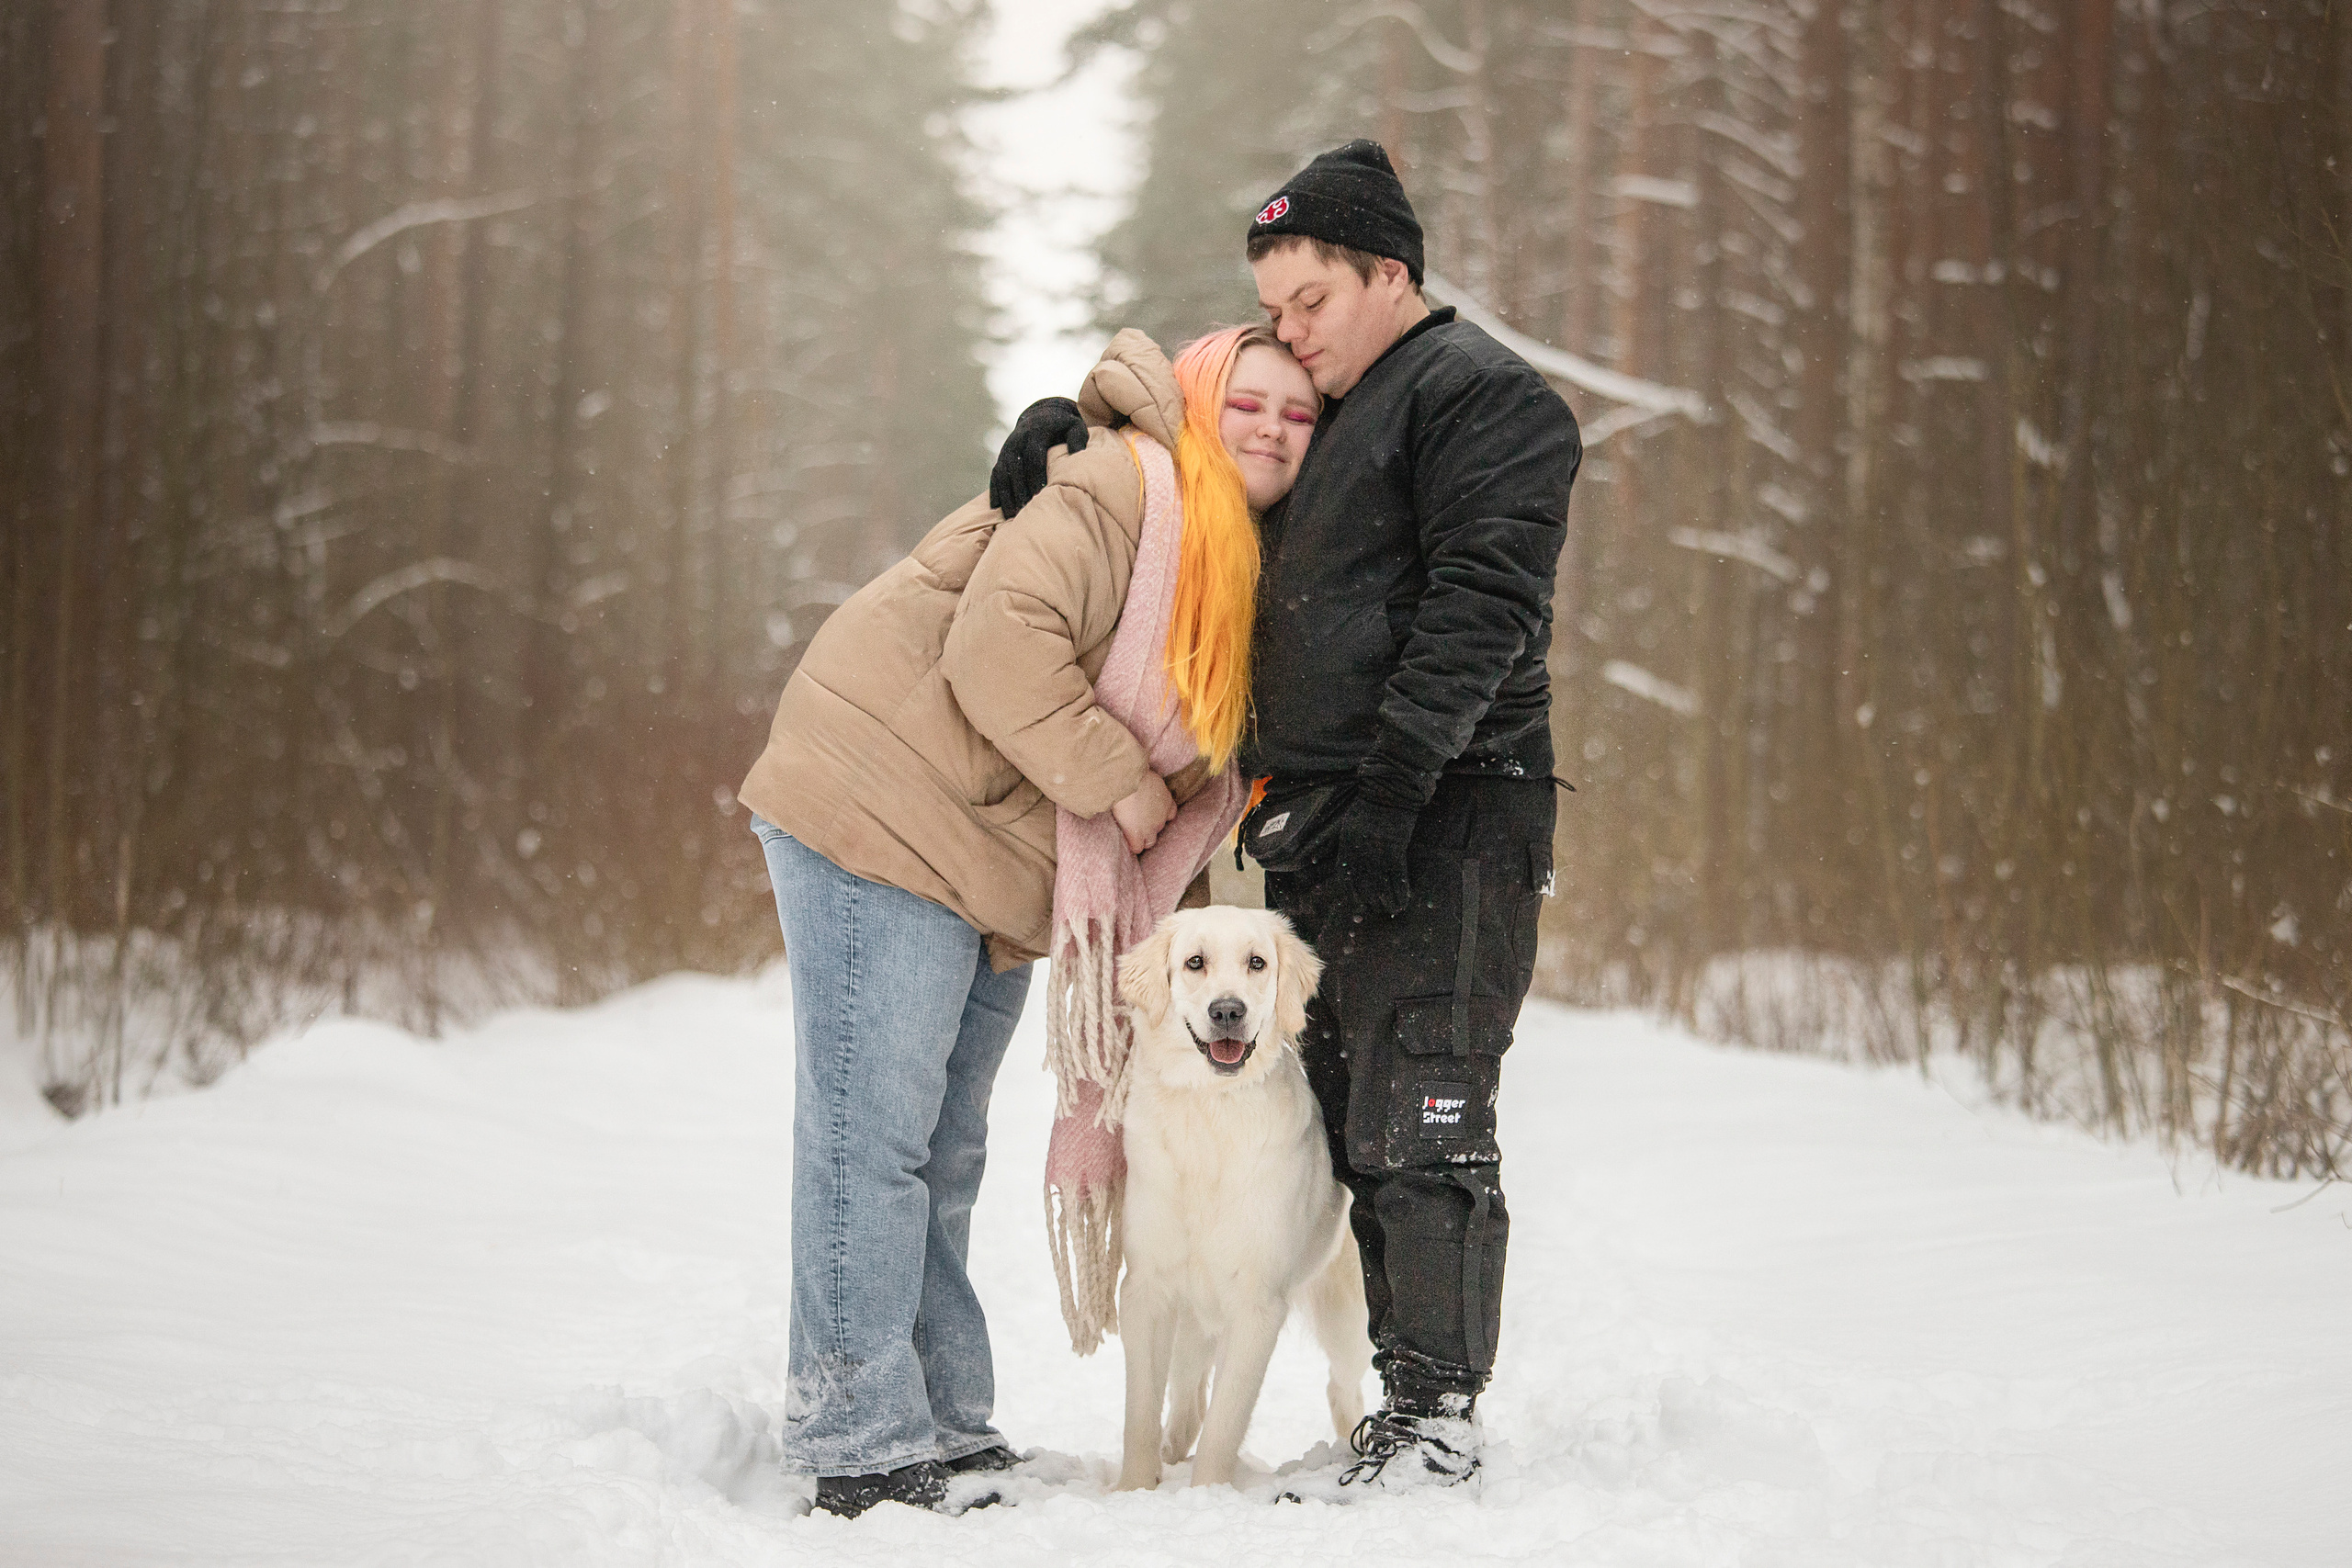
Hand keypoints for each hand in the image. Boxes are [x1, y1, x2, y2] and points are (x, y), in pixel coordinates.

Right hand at [989, 397, 1089, 516]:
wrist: (1043, 413)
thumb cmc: (1064, 426)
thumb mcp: (1074, 426)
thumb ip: (1077, 438)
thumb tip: (1077, 453)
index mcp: (1036, 432)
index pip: (1033, 456)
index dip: (1035, 476)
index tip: (1038, 494)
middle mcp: (1018, 439)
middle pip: (1015, 467)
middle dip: (1018, 489)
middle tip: (1023, 511)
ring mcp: (1007, 448)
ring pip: (1002, 472)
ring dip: (1005, 494)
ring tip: (1010, 515)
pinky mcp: (1002, 455)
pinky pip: (995, 474)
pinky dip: (995, 489)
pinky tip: (995, 507)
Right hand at [1111, 773, 1176, 854]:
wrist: (1126, 781)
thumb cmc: (1134, 773)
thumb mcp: (1148, 776)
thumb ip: (1150, 785)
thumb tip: (1142, 782)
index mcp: (1167, 800)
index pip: (1169, 814)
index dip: (1159, 814)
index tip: (1149, 812)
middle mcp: (1162, 817)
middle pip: (1159, 828)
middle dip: (1150, 827)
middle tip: (1137, 821)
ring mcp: (1151, 828)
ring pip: (1150, 842)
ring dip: (1142, 838)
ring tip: (1130, 833)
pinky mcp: (1137, 835)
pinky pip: (1137, 848)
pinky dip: (1132, 845)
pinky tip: (1125, 839)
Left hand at [1335, 796, 1417, 916]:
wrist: (1389, 791)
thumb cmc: (1370, 806)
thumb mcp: (1350, 825)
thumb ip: (1348, 844)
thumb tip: (1348, 862)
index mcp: (1347, 847)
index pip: (1346, 879)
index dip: (1352, 895)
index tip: (1359, 904)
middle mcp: (1360, 854)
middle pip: (1363, 887)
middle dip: (1371, 902)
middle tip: (1378, 908)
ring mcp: (1378, 854)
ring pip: (1381, 888)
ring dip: (1387, 903)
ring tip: (1392, 910)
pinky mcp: (1396, 851)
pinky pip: (1398, 879)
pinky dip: (1401, 893)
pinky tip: (1404, 901)